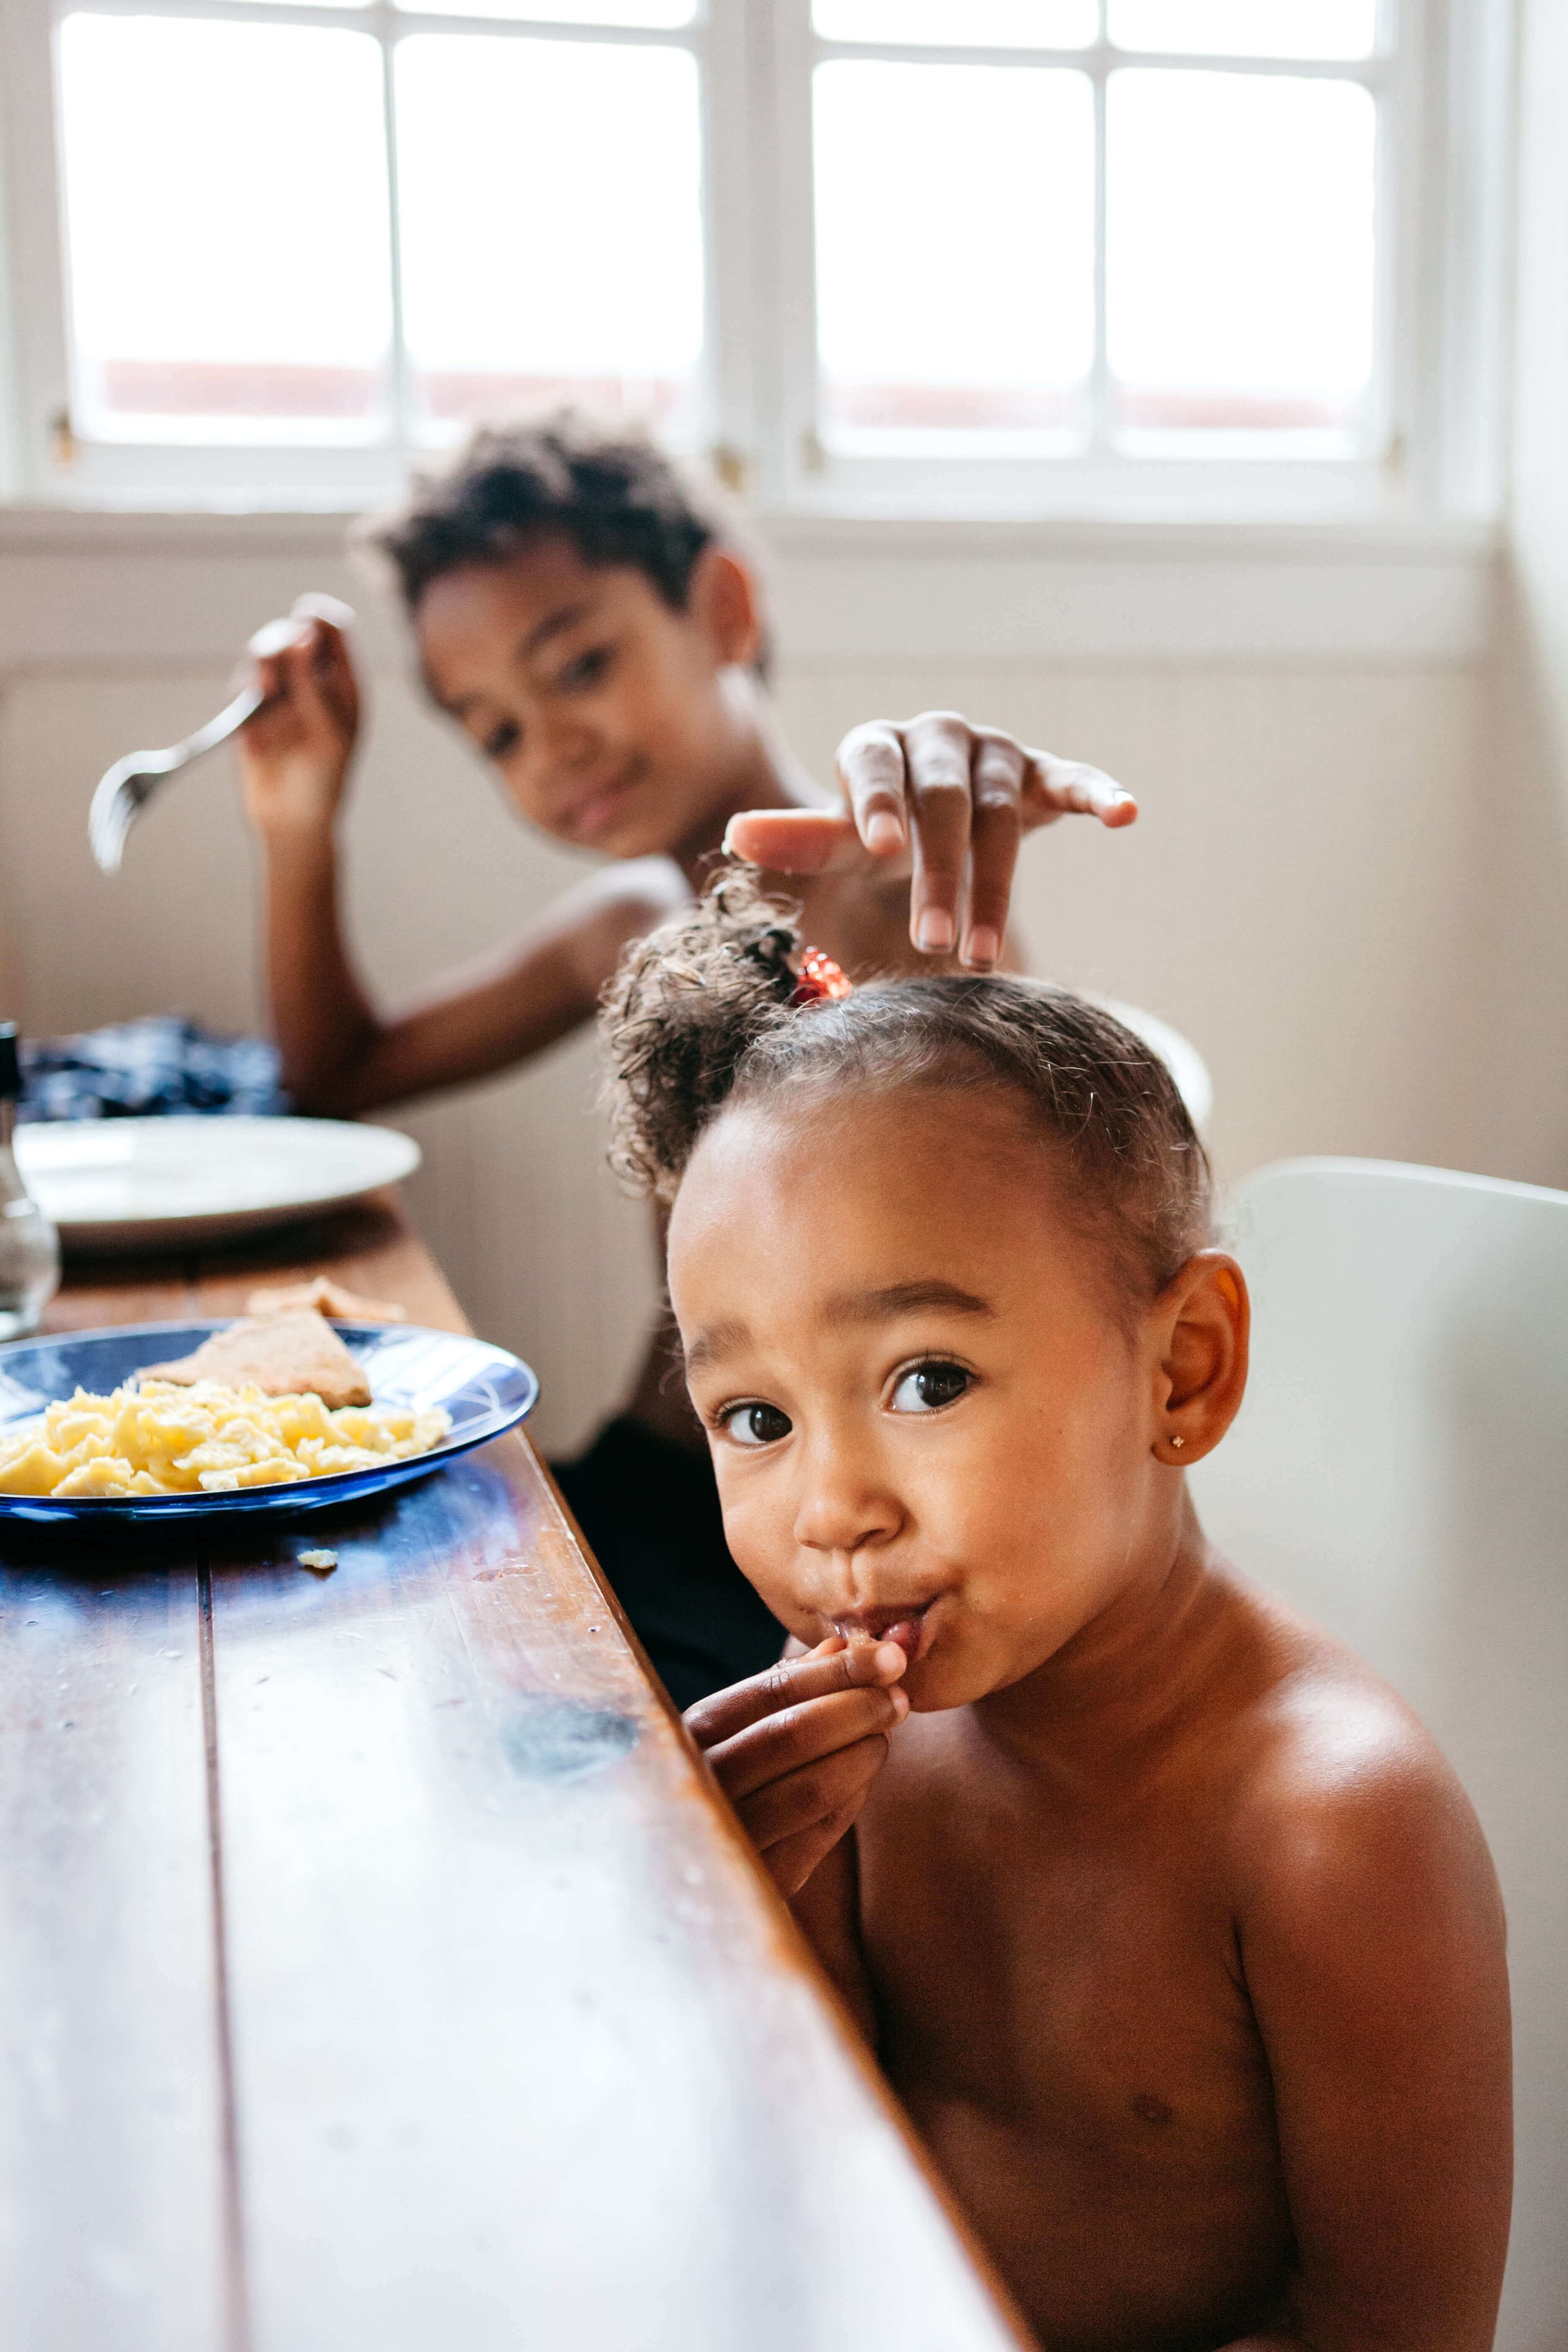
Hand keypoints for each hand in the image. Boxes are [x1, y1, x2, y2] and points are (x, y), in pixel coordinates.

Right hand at [236, 592, 360, 842]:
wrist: (292, 821)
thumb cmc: (325, 780)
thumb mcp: (330, 733)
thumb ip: (315, 685)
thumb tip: (301, 636)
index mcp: (343, 682)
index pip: (332, 629)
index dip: (317, 617)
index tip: (304, 624)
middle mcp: (312, 681)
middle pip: (291, 635)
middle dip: (279, 642)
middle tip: (276, 660)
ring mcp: (281, 695)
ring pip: (263, 657)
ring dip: (261, 668)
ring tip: (264, 694)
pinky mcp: (252, 711)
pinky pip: (242, 688)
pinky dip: (246, 701)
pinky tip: (254, 733)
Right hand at [685, 1636, 908, 1896]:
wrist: (686, 1875)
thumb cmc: (720, 1780)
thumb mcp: (733, 1730)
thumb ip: (781, 1688)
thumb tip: (839, 1644)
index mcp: (689, 1733)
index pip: (773, 1689)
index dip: (839, 1670)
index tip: (890, 1659)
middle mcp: (699, 1782)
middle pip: (796, 1734)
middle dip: (860, 1709)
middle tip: (898, 1700)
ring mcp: (729, 1835)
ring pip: (815, 1787)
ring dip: (864, 1754)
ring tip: (883, 1736)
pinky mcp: (762, 1881)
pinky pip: (823, 1833)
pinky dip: (854, 1798)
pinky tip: (862, 1778)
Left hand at [725, 710, 1136, 970]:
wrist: (928, 825)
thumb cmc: (873, 835)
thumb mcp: (835, 844)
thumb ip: (797, 840)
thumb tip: (736, 835)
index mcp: (878, 744)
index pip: (877, 764)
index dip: (880, 802)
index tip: (881, 848)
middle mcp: (939, 737)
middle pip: (944, 801)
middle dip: (938, 874)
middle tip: (932, 943)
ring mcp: (995, 752)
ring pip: (998, 814)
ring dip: (995, 886)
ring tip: (982, 957)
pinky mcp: (1042, 773)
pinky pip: (1072, 779)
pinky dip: (1097, 792)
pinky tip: (1123, 812)